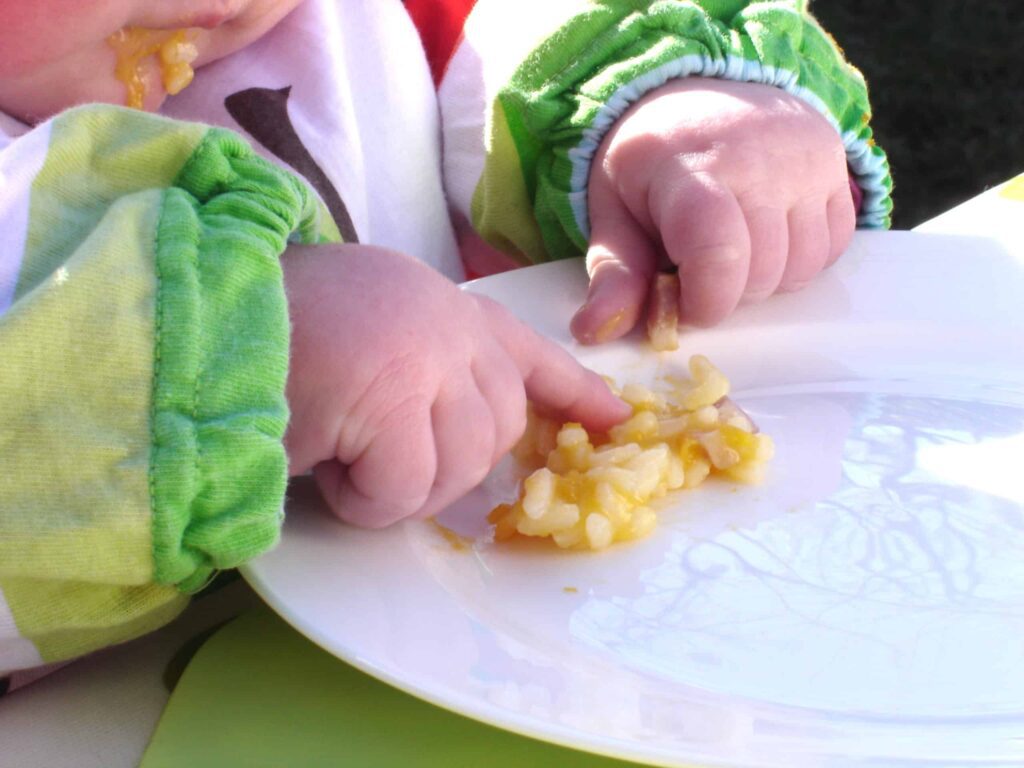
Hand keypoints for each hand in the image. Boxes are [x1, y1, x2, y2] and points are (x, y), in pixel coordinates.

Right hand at [282, 244, 628, 526]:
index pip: (526, 349)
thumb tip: (470, 436)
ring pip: (460, 464)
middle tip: (378, 457)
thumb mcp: (367, 338)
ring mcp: (424, 356)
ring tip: (341, 453)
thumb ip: (427, 370)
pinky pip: (405, 487)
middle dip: (447, 464)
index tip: (613, 417)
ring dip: (400, 486)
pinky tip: (325, 462)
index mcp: (440, 306)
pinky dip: (366, 499)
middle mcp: (445, 324)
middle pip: (499, 427)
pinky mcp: (392, 397)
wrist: (198, 316)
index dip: (571, 389)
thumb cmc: (272, 333)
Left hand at [571, 78, 855, 342]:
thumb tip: (594, 333)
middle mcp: (758, 158)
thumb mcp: (613, 213)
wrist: (697, 90)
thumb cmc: (650, 164)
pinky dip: (801, 261)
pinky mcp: (836, 164)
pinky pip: (833, 248)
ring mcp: (805, 159)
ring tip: (732, 251)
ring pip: (801, 268)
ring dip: (767, 282)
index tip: (682, 302)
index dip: (704, 302)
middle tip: (698, 268)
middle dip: (727, 294)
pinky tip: (768, 237)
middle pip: (761, 274)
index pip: (719, 255)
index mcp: (691, 169)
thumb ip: (613, 276)